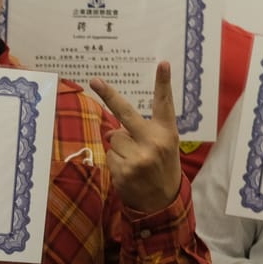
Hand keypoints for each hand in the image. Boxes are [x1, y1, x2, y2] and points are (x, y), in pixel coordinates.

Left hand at [92, 63, 181, 212]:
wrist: (163, 200)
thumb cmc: (161, 166)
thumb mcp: (162, 146)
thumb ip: (141, 133)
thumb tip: (110, 131)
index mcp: (167, 133)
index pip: (164, 104)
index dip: (163, 83)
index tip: (162, 63)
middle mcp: (154, 142)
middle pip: (125, 113)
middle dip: (108, 95)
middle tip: (95, 81)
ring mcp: (139, 157)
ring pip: (114, 138)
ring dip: (119, 148)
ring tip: (135, 161)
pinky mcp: (125, 170)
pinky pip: (110, 156)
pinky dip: (116, 162)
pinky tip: (129, 172)